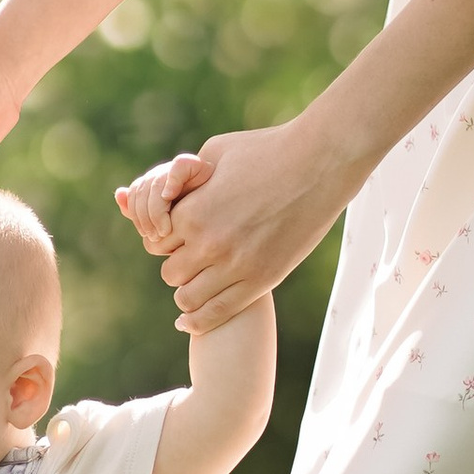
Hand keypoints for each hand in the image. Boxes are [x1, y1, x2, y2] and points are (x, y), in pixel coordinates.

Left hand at [132, 106, 368, 331]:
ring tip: (200, 284)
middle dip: (179, 266)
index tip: (177, 240)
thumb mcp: (216, 153)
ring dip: (189, 293)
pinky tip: (188, 323)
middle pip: (170, 274)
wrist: (319, 163)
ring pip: (188, 298)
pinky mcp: (262, 280)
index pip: (155, 243)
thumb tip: (171, 192)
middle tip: (193, 260)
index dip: (163, 242)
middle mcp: (209, 243)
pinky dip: (198, 322)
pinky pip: (217, 314)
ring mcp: (236, 265)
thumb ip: (189, 178)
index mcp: (192, 212)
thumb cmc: (267, 150)